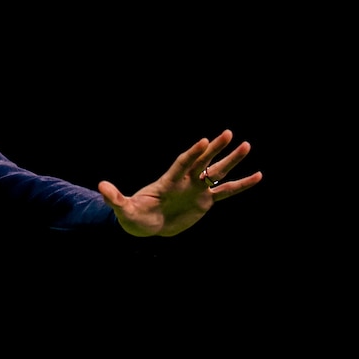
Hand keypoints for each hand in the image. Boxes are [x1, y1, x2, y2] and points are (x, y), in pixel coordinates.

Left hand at [98, 129, 261, 236]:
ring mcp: (197, 189)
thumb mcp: (123, 209)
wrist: (146, 225)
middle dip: (215, 149)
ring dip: (232, 160)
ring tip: (247, 145)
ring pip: (217, 172)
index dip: (192, 153)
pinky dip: (242, 185)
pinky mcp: (205, 201)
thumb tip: (101, 187)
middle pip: (202, 161)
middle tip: (228, 134)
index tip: (204, 141)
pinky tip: (257, 176)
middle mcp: (185, 180)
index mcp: (169, 180)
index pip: (182, 163)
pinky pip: (227, 192)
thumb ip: (115, 198)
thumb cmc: (134, 216)